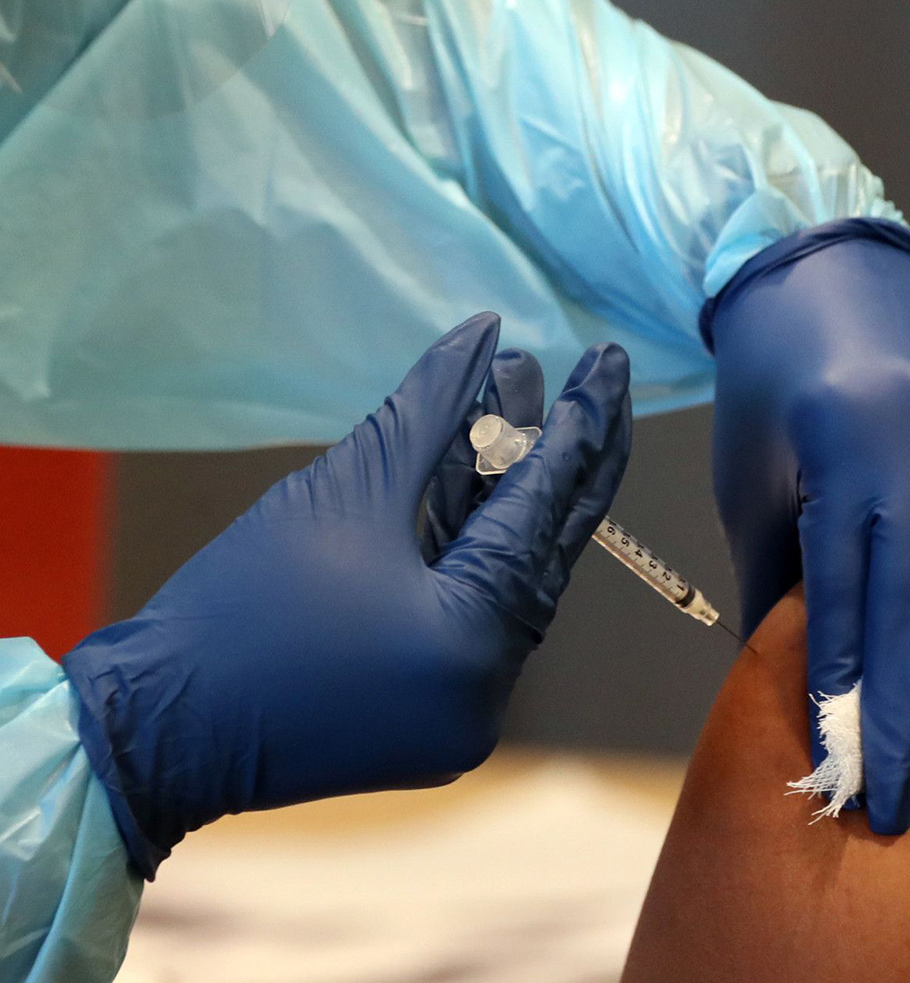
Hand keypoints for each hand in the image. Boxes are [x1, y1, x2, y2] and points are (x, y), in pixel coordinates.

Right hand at [62, 314, 630, 877]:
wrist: (147, 733)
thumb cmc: (239, 607)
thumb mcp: (344, 491)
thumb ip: (430, 411)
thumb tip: (485, 335)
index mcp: (475, 644)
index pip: (546, 513)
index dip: (576, 429)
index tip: (605, 365)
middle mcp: (488, 691)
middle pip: (542, 547)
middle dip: (564, 455)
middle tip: (600, 375)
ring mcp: (460, 713)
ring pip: (504, 578)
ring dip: (508, 492)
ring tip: (517, 397)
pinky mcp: (427, 716)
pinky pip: (469, 614)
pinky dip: (470, 547)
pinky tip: (477, 471)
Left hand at [707, 220, 909, 835]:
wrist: (816, 258)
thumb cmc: (770, 375)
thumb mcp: (753, 473)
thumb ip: (774, 571)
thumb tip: (773, 672)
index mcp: (838, 466)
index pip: (848, 608)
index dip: (847, 697)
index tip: (845, 770)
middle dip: (907, 721)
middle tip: (906, 810)